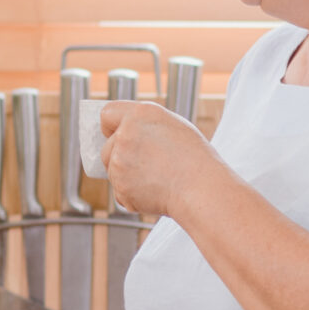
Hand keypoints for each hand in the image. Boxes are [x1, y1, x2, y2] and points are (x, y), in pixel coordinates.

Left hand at [101, 101, 216, 219]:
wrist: (202, 188)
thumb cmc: (195, 159)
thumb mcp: (173, 127)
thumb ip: (144, 126)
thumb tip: (123, 133)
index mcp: (140, 114)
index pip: (107, 114)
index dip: (109, 127)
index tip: (113, 135)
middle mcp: (125, 133)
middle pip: (106, 148)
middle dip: (119, 158)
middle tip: (147, 166)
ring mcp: (119, 160)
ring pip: (112, 171)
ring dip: (126, 177)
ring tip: (157, 179)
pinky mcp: (120, 185)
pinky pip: (120, 192)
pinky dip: (133, 196)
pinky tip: (155, 191)